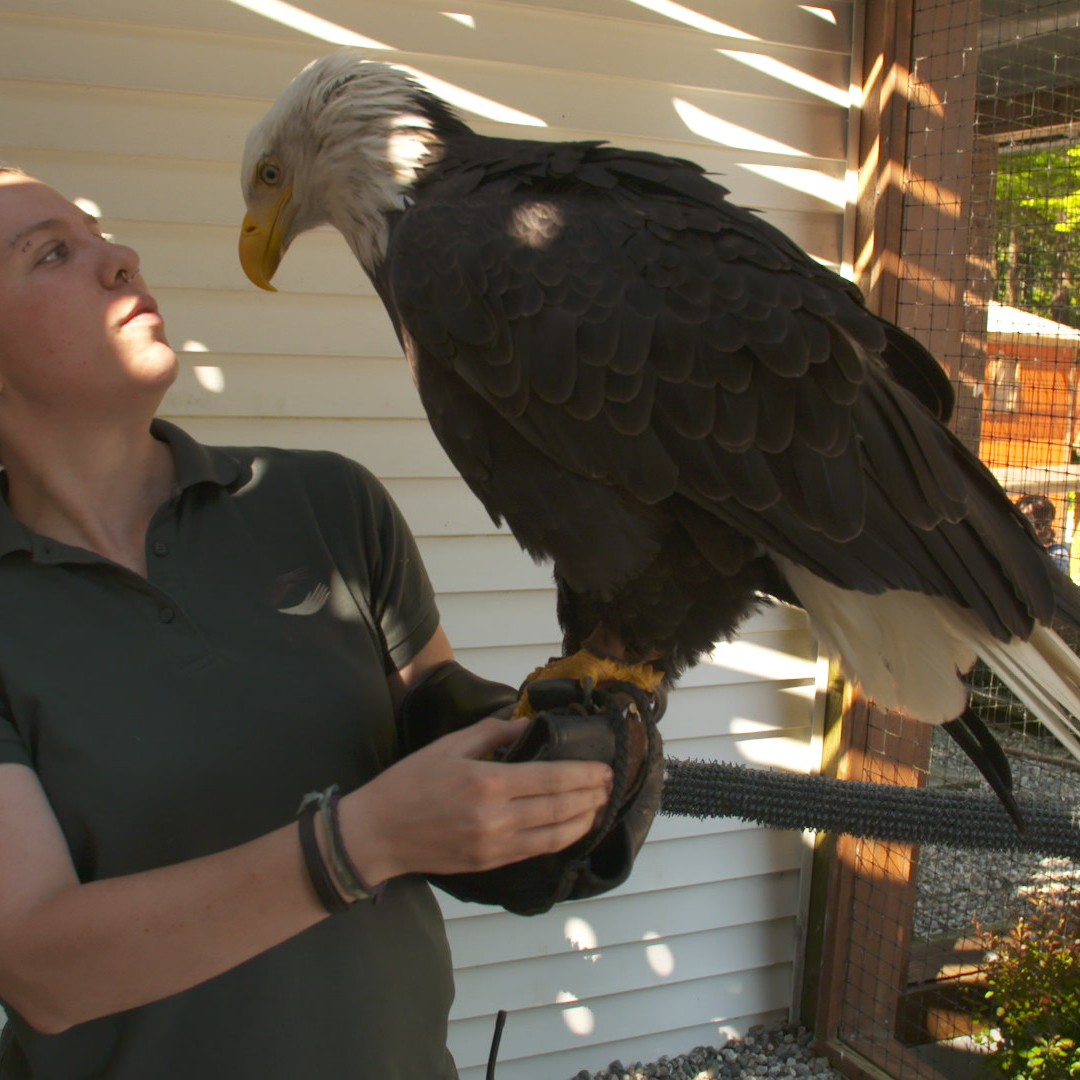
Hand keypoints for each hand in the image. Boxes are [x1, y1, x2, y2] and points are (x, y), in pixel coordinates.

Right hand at [339, 717, 612, 885]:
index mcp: (487, 783)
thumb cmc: (409, 784)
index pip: (551, 778)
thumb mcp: (449, 746)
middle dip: (592, 795)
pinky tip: (573, 827)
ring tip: (599, 803)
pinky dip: (562, 838)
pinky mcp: (490, 863)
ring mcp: (495, 845)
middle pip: (560, 807)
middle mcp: (496, 818)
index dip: (584, 775)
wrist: (378, 834)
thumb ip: (492, 733)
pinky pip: (537, 851)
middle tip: (610, 781)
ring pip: (555, 834)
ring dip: (583, 819)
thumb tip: (526, 724)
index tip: (604, 767)